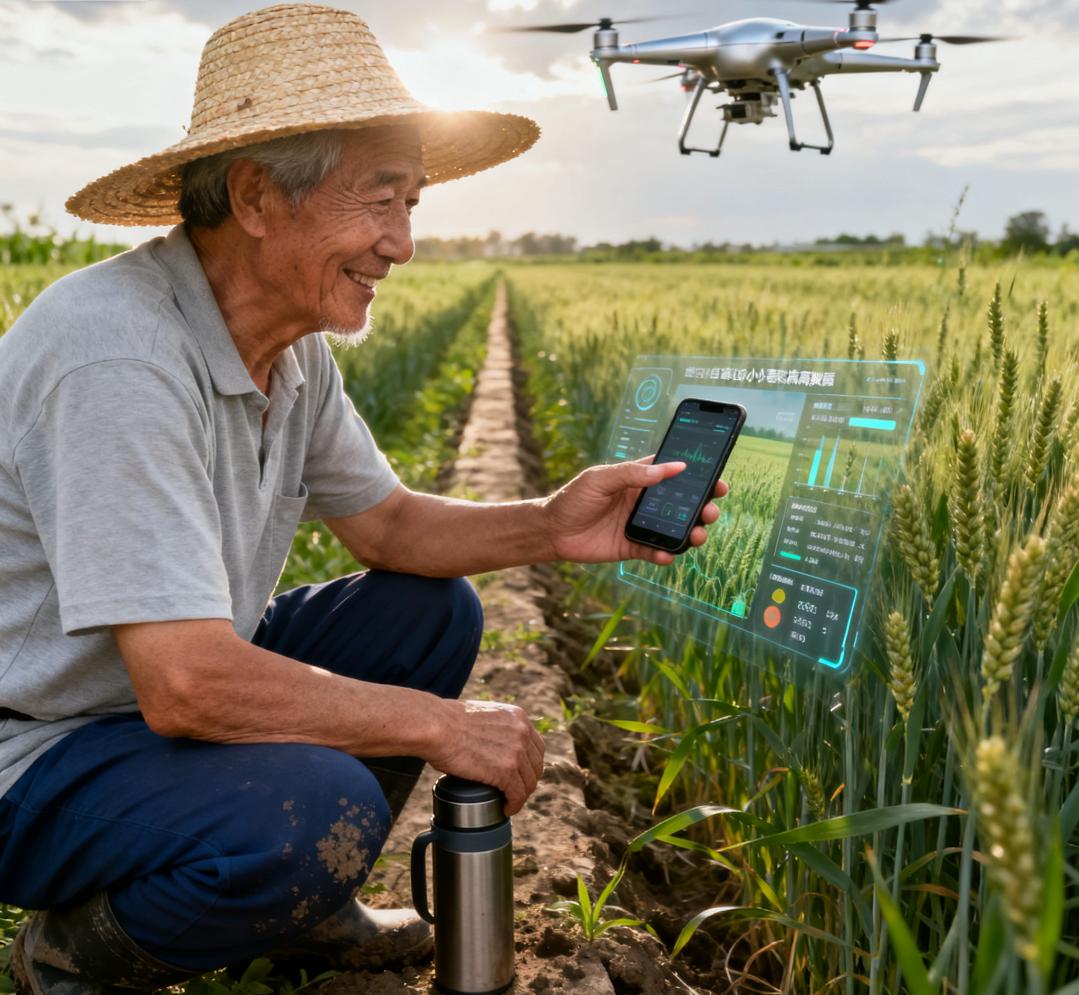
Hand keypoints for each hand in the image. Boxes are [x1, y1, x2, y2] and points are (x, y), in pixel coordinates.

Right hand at [426, 699, 544, 815]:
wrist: (437, 726)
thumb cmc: (446, 720)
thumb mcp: (481, 715)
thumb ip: (493, 726)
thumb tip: (487, 740)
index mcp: (517, 717)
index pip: (535, 746)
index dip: (530, 763)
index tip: (521, 774)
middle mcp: (522, 732)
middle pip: (536, 765)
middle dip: (527, 780)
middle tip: (514, 791)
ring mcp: (516, 752)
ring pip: (528, 782)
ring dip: (521, 795)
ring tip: (509, 802)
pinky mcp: (506, 771)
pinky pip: (517, 794)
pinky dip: (514, 805)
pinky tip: (506, 809)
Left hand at [542, 456, 728, 566]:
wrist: (552, 531)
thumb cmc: (573, 498)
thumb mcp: (601, 479)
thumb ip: (633, 473)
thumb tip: (672, 467)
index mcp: (640, 480)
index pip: (675, 475)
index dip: (698, 476)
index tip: (717, 479)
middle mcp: (644, 503)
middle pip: (683, 504)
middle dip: (703, 507)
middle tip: (710, 510)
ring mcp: (640, 526)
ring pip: (676, 530)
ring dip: (691, 533)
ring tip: (697, 535)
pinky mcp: (633, 548)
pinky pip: (656, 552)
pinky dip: (665, 554)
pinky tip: (667, 554)